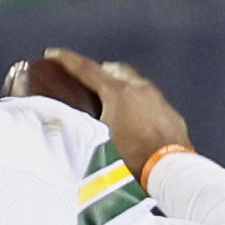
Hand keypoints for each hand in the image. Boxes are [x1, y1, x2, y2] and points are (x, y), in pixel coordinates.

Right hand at [23, 48, 190, 176]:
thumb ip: (74, 128)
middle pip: (115, 70)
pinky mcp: (170, 114)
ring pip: (135, 83)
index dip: (67, 60)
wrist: (169, 170)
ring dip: (120, 87)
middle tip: (87, 79)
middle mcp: (139, 89)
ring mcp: (158, 100)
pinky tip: (134, 120)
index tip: (54, 53)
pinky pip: (150, 102)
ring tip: (110, 101)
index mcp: (117, 92)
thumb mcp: (95, 143)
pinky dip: (138, 104)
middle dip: (99, 70)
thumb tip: (55, 121)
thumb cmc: (131, 158)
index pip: (87, 69)